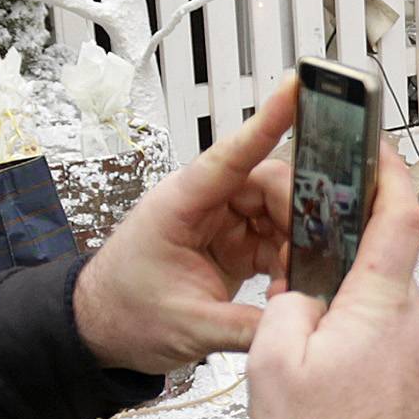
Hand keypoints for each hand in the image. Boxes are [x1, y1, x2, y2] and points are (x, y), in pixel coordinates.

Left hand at [72, 75, 298, 376]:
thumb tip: (296, 323)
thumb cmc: (122, 311)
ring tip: (300, 275)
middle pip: (269, 183)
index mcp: (180, 205)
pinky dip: (290, 259)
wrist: (100, 328)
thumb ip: (246, 326)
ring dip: (298, 241)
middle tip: (319, 245)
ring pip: (279, 211)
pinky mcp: (233, 245)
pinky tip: (291, 282)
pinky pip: (276, 239)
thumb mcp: (187, 326)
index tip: (295, 90)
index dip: (266, 122)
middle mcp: (203, 204)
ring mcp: (221, 223)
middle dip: (300, 212)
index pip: (230, 155)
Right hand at [248, 138, 418, 418]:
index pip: (401, 216)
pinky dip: (346, 332)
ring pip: (375, 302)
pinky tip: (312, 360)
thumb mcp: (272, 356)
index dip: (390, 173)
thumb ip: (284, 304)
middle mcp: (410, 324)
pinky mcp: (408, 381)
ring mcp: (414, 355)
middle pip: (382, 260)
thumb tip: (298, 292)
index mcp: (380, 304)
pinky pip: (377, 336)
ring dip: (338, 299)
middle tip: (296, 252)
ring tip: (292, 322)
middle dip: (339, 251)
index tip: (376, 147)